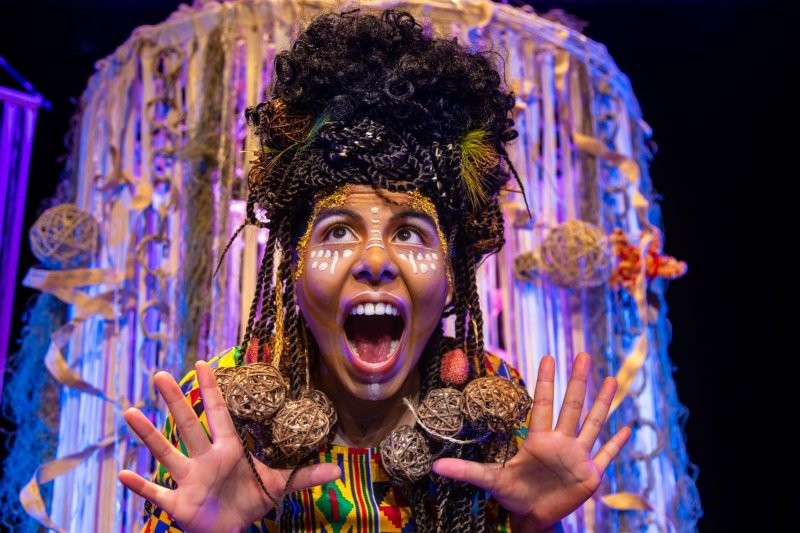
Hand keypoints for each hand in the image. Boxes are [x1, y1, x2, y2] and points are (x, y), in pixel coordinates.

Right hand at [118, 361, 340, 531]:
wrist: (231, 531)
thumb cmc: (250, 501)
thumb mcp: (279, 485)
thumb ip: (305, 475)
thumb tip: (337, 468)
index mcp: (229, 449)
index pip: (219, 413)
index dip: (212, 390)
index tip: (204, 363)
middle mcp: (205, 458)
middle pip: (188, 425)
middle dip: (175, 401)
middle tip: (160, 374)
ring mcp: (189, 479)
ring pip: (167, 452)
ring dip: (149, 434)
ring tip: (130, 412)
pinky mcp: (178, 504)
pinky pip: (155, 493)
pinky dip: (140, 486)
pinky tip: (122, 473)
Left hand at [432, 353, 630, 531]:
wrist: (532, 517)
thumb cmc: (512, 495)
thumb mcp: (490, 481)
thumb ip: (466, 472)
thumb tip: (435, 468)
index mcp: (537, 439)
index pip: (542, 403)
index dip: (546, 381)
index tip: (549, 357)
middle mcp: (560, 442)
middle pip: (571, 406)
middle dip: (578, 381)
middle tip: (583, 354)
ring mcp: (577, 456)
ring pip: (592, 424)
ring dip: (603, 403)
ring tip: (612, 381)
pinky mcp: (590, 474)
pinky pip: (606, 455)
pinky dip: (616, 444)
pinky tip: (627, 428)